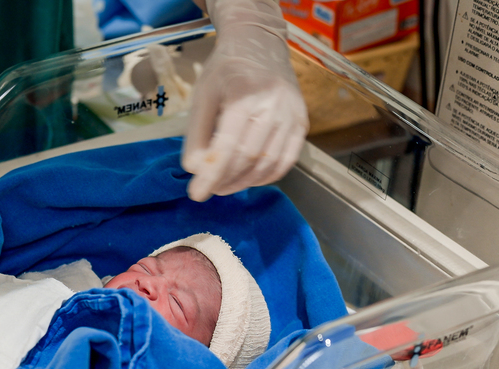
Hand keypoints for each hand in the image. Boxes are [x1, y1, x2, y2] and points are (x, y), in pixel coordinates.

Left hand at [183, 0, 307, 201]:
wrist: (260, 43)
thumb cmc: (226, 69)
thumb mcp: (203, 94)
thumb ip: (197, 133)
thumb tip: (196, 170)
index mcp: (244, 95)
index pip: (227, 147)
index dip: (211, 175)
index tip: (196, 194)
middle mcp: (273, 105)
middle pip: (248, 158)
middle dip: (225, 180)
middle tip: (209, 189)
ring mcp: (292, 114)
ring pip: (268, 163)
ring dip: (244, 182)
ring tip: (225, 186)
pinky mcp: (302, 122)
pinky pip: (287, 160)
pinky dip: (267, 176)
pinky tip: (249, 178)